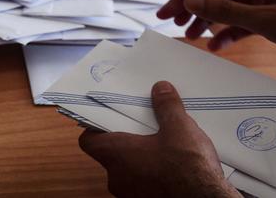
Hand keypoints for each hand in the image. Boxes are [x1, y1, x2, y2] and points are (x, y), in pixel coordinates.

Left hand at [79, 81, 240, 197]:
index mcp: (117, 155)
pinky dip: (151, 169)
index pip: (88, 140)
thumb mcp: (179, 128)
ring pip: (127, 167)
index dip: (95, 126)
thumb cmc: (186, 168)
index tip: (108, 115)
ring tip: (160, 138)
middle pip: (110, 152)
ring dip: (139, 153)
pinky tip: (171, 160)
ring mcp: (131, 194)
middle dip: (125, 136)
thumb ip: (166, 106)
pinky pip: (142, 180)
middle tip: (140, 120)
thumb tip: (160, 87)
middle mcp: (117, 178)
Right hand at [157, 0, 275, 50]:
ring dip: (208, 22)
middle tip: (173, 23)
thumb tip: (190, 1)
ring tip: (191, 36)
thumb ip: (225, 10)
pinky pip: (241, 20)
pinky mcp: (268, 13)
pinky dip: (228, 32)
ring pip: (226, 7)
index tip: (165, 13)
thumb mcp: (262, 18)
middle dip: (193, 10)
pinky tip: (216, 45)